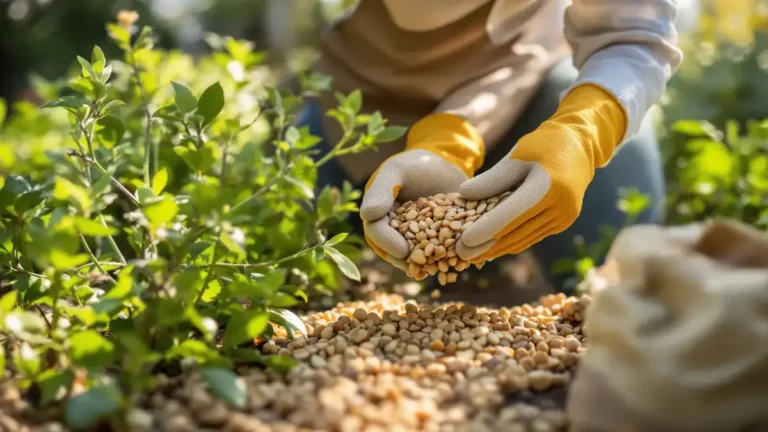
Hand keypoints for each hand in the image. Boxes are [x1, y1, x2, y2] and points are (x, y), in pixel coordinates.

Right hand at [360, 113, 484, 268]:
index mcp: (379, 212)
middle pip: (393, 250)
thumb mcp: (398, 169)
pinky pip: (436, 251)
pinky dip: (444, 258)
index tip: (402, 251)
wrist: (448, 162)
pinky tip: (456, 263)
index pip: (377, 232)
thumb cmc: (418, 162)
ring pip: (414, 254)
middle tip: (419, 268)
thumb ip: (382, 189)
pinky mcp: (435, 237)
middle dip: (405, 260)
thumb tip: (366, 215)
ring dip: (424, 264)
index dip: (388, 243)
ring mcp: (415, 235)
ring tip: (436, 269)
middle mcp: (393, 227)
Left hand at [456, 84, 627, 262]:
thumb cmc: (543, 145)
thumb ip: (491, 179)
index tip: (463, 241)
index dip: (486, 230)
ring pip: (525, 239)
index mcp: (548, 186)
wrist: (580, 145)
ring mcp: (565, 217)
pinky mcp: (564, 222)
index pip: (511, 215)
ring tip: (472, 255)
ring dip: (498, 249)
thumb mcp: (515, 156)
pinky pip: (533, 236)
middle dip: (487, 246)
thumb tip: (463, 195)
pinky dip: (512, 242)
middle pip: (516, 232)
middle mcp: (560, 206)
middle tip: (460, 254)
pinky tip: (493, 248)